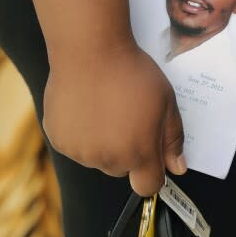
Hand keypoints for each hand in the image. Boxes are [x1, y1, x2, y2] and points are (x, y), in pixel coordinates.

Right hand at [42, 43, 185, 195]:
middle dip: (126, 151)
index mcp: (138, 154)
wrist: (90, 51)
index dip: (151, 171)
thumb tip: (177, 168)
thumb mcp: (166, 102)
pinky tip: (84, 107)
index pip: (148, 185)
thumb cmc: (132, 73)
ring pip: (96, 157)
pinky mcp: (58, 139)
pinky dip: (78, 133)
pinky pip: (73, 145)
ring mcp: (79, 151)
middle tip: (125, 116)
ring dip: (100, 142)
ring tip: (102, 108)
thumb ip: (173, 139)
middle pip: (121, 169)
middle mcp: (107, 160)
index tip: (149, 153)